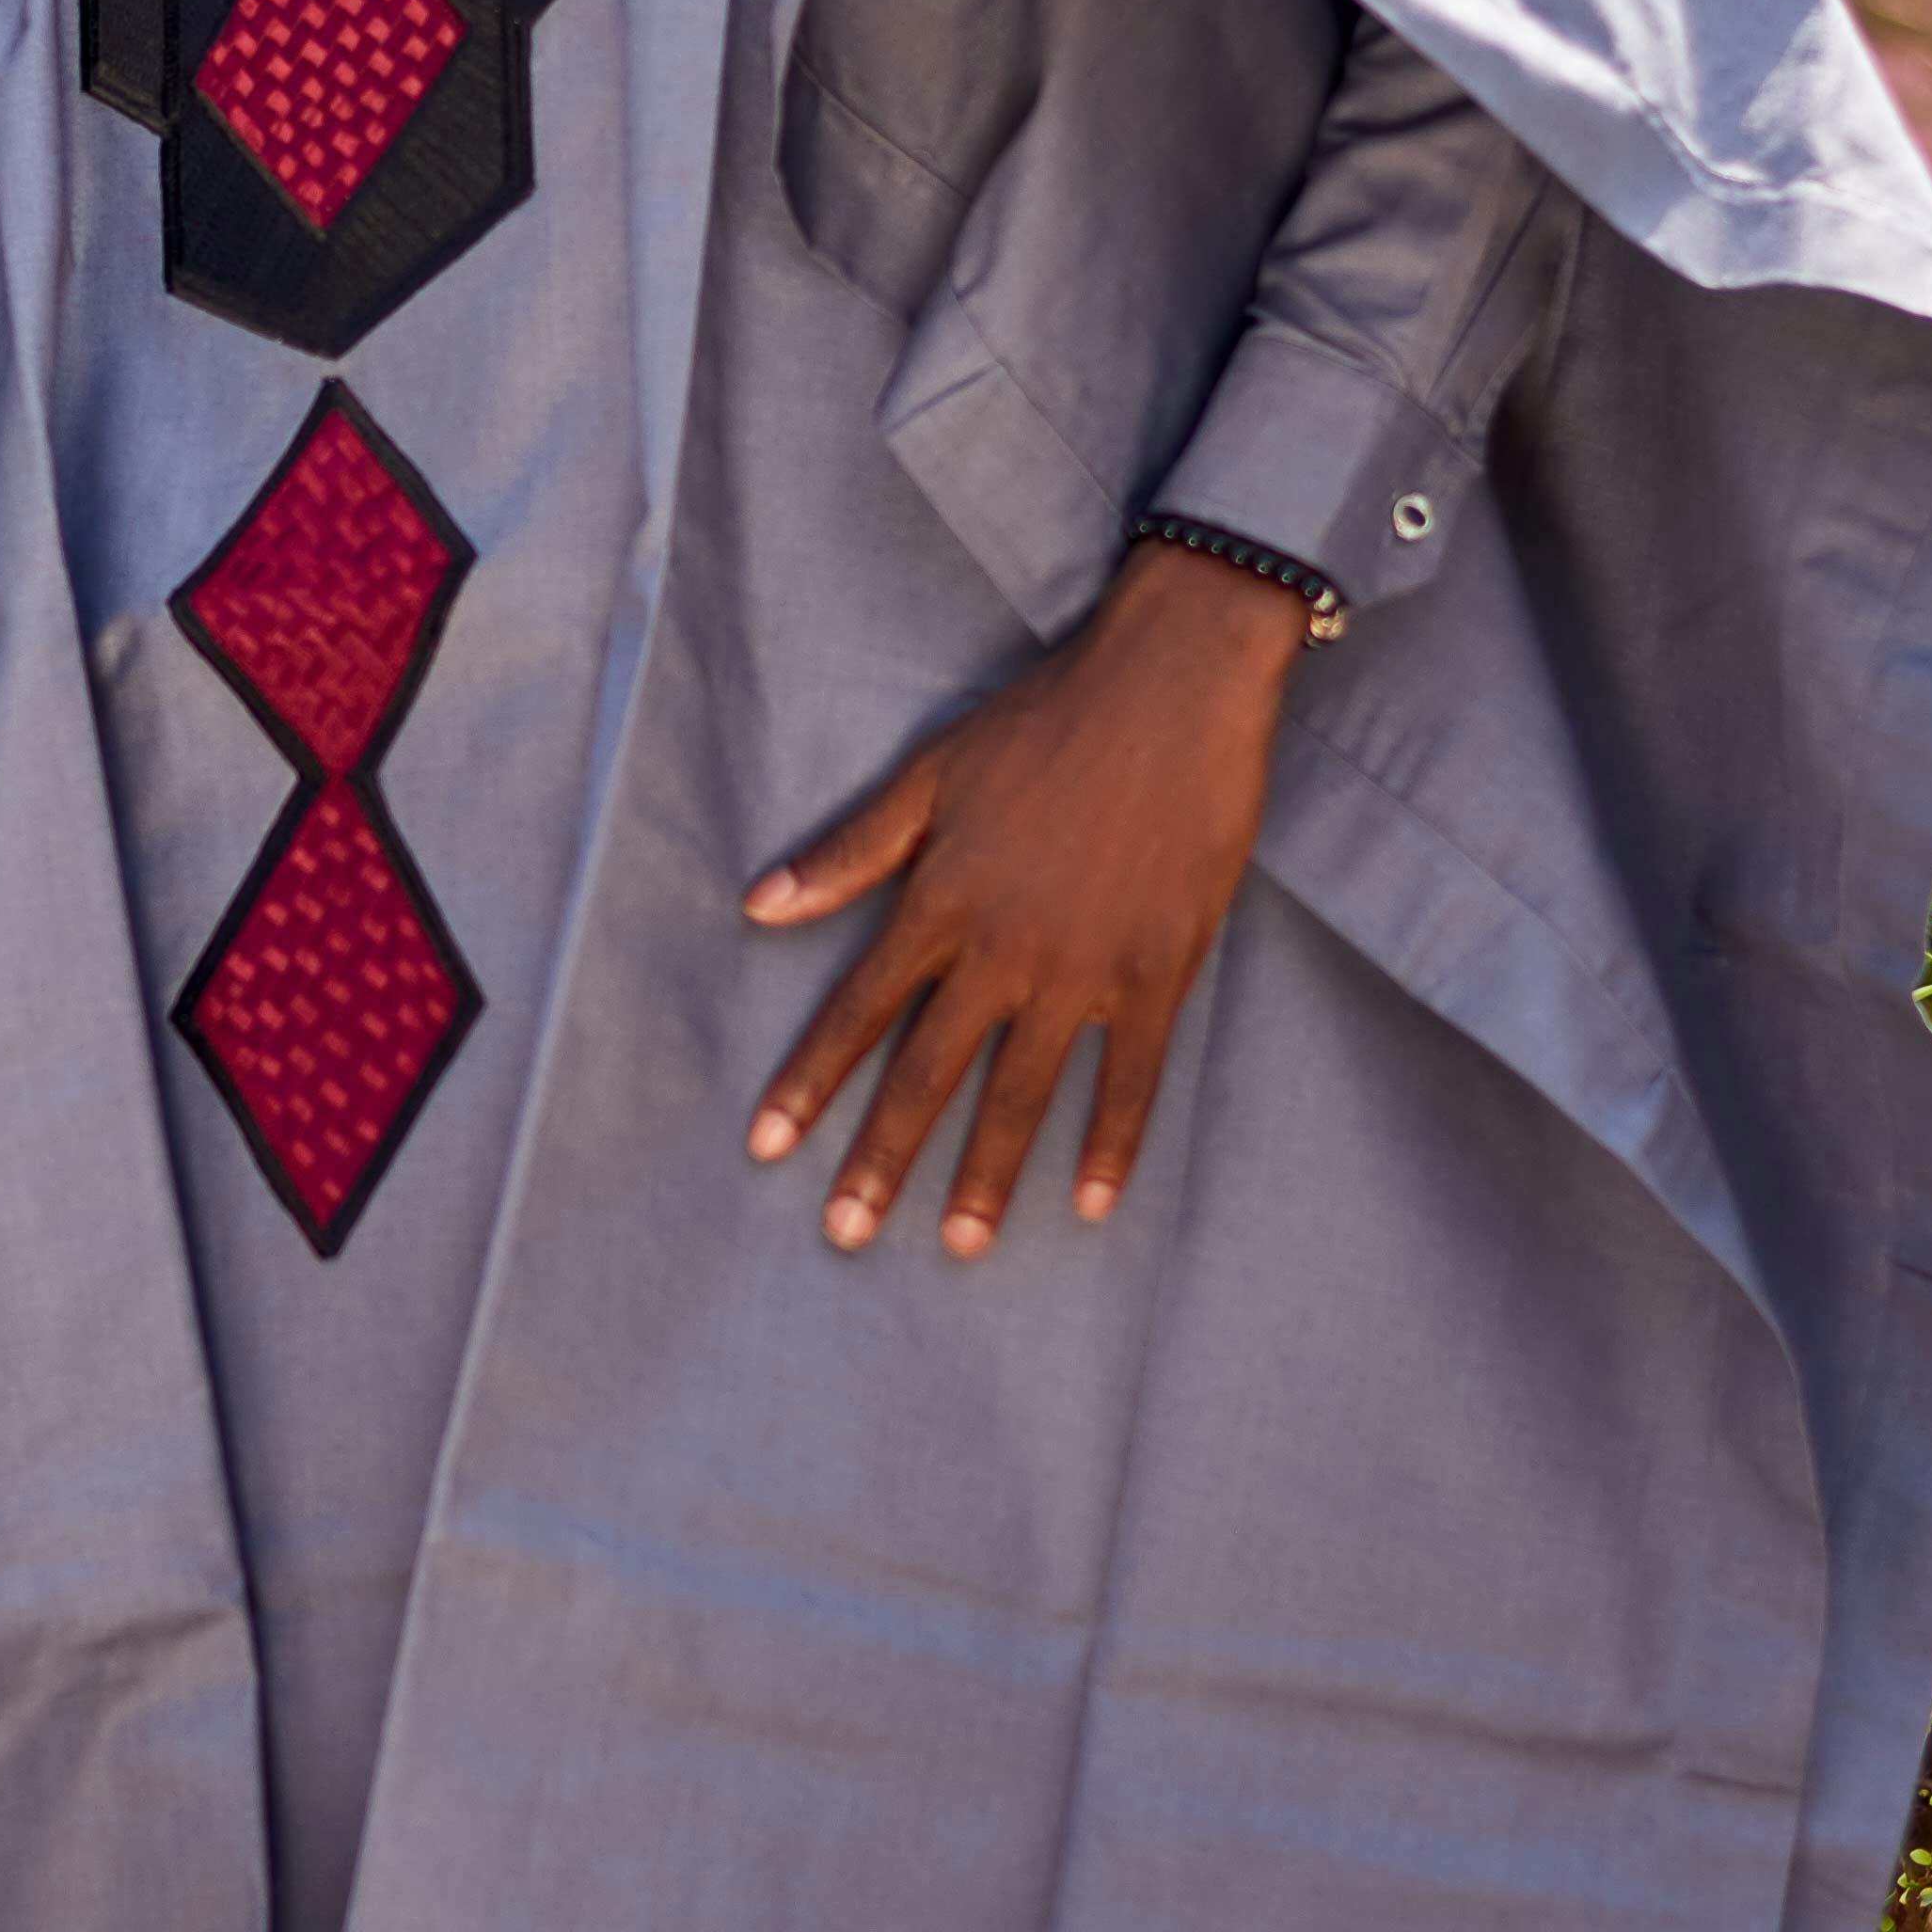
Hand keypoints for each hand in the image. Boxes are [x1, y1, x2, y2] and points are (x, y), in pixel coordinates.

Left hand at [741, 535, 1305, 1258]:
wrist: (1173, 687)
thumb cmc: (1045, 721)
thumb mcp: (930, 773)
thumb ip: (849, 851)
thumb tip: (758, 906)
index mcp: (939, 902)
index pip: (856, 1013)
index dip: (808, 1084)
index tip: (766, 1149)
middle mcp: (1002, 950)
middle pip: (928, 1074)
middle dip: (880, 1158)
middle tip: (845, 1236)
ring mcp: (1083, 967)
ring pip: (1022, 1091)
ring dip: (986, 1174)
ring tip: (959, 1244)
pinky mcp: (1158, 970)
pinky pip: (1131, 1076)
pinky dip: (1111, 1141)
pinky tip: (1091, 1202)